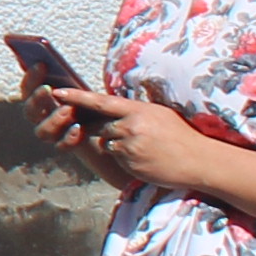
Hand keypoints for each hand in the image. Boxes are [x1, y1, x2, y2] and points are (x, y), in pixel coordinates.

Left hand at [35, 84, 191, 195]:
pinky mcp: (129, 163)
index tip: (56, 93)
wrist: (200, 161)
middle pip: (100, 126)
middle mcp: (130, 126)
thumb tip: (109, 108)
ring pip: (107, 143)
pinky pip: (116, 158)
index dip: (76, 97)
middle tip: (133, 133)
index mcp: (138, 110)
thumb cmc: (181, 136)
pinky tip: (145, 158)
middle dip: (107, 129)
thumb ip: (133, 111)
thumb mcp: (158, 114)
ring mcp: (129, 146)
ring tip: (145, 147)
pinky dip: (125, 158)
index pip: (100, 102)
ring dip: (118, 145)